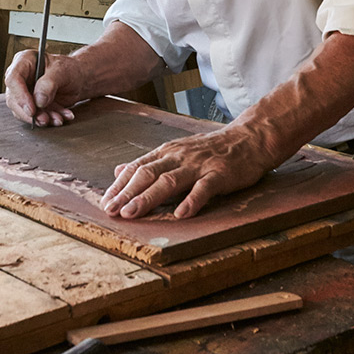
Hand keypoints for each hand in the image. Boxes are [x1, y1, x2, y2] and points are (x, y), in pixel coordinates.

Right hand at [3, 49, 84, 126]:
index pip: (13, 79)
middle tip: (44, 119)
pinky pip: (35, 116)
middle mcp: (21, 77)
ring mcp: (25, 92)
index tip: (32, 109)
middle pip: (13, 98)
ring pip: (23, 111)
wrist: (79, 80)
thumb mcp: (62, 71)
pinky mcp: (32, 105)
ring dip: (41, 118)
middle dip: (30, 112)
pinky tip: (61, 116)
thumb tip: (39, 100)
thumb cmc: (70, 69)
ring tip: (58, 118)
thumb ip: (49, 83)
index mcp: (24, 61)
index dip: (20, 96)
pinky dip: (49, 119)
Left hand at [99, 122, 279, 219]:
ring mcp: (199, 165)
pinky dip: (192, 200)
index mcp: (167, 152)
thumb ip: (149, 162)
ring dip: (148, 197)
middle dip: (127, 193)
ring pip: (169, 181)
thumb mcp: (175, 151)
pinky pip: (204, 188)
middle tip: (111, 210)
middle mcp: (179, 157)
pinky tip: (181, 214)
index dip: (119, 186)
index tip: (105, 202)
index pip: (137, 168)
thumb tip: (119, 169)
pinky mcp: (220, 174)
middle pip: (148, 174)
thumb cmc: (211, 149)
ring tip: (132, 213)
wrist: (248, 138)